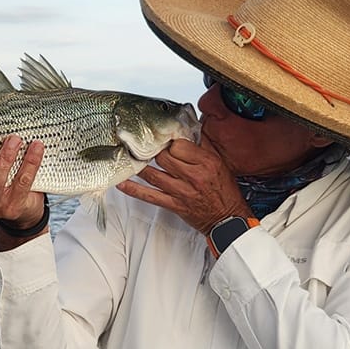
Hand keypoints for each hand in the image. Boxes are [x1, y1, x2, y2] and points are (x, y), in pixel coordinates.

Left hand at [116, 136, 249, 234]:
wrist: (227, 219)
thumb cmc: (224, 191)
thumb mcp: (220, 163)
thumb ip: (203, 146)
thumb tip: (189, 129)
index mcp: (206, 162)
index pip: (179, 144)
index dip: (169, 141)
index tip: (163, 139)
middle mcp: (194, 176)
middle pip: (163, 157)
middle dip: (154, 152)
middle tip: (146, 147)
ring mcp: (182, 191)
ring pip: (154, 174)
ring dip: (139, 166)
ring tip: (128, 158)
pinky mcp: (175, 205)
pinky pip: (150, 196)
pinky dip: (134, 189)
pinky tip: (122, 183)